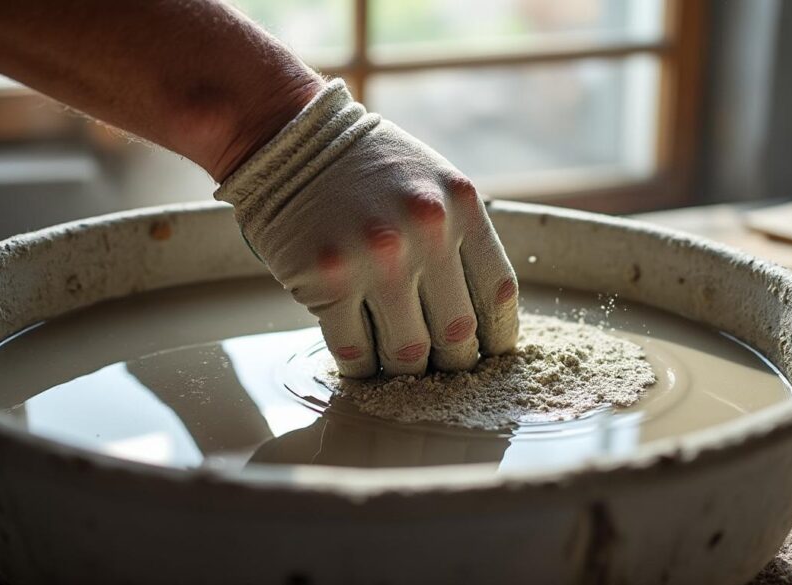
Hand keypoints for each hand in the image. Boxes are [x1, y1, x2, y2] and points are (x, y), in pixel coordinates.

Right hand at [216, 79, 518, 377]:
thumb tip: (479, 320)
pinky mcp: (326, 279)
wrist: (292, 138)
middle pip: (457, 335)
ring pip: (408, 354)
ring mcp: (375, 259)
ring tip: (396, 360)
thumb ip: (460, 240)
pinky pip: (355, 352)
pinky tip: (362, 357)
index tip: (487, 350)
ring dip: (405, 369)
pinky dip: (362, 368)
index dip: (496, 335)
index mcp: (461, 208)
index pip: (499, 295)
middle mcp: (425, 233)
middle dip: (452, 361)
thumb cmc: (368, 169)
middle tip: (440, 364)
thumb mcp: (433, 185)